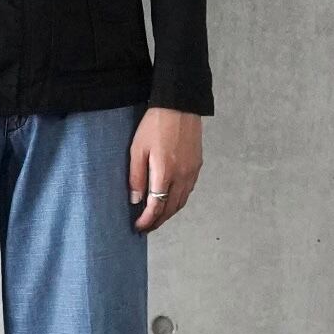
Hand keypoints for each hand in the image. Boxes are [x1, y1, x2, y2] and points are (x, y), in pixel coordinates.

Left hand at [128, 107, 203, 232]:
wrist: (180, 105)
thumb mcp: (137, 149)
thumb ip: (136, 176)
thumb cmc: (155, 125)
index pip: (156, 206)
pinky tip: (170, 200)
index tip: (138, 227)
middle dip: (158, 221)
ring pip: (181, 201)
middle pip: (171, 208)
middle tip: (147, 227)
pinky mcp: (197, 165)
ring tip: (157, 218)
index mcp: (165, 173)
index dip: (147, 220)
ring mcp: (192, 171)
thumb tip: (135, 200)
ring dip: (169, 213)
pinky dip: (178, 201)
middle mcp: (182, 176)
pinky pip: (188, 191)